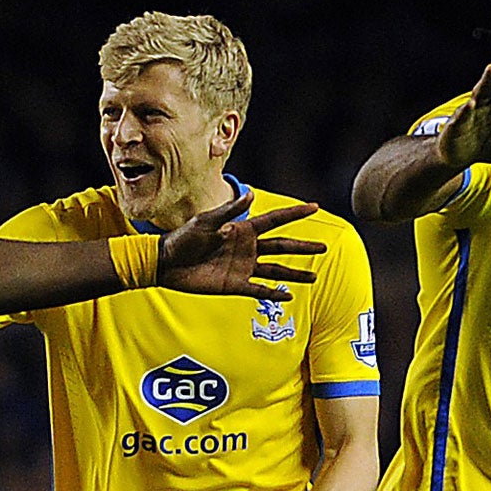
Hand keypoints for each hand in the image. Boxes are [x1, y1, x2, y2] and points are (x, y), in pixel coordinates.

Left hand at [158, 197, 324, 299]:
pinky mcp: (234, 285)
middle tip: (324, 247)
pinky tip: (288, 295)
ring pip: (276, 270)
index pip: (275, 220)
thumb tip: (250, 195)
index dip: (294, 214)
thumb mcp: (205, 222)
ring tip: (314, 278)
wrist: (166, 263)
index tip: (314, 206)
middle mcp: (248, 248)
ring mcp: (243, 267)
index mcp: (243, 229)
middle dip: (303, 247)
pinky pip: (259, 290)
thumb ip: (228, 212)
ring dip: (294, 274)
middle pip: (282, 246)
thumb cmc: (183, 238)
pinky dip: (273, 293)